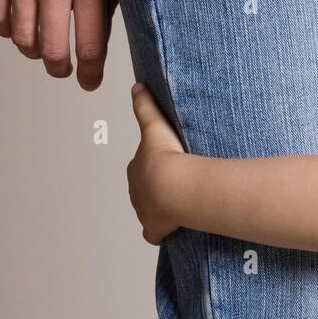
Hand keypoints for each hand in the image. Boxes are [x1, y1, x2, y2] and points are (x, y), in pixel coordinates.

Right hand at [0, 0, 117, 87]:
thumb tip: (103, 27)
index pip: (88, 44)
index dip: (89, 71)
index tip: (90, 80)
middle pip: (50, 49)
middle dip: (60, 67)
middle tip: (66, 69)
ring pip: (20, 36)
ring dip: (33, 50)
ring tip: (43, 49)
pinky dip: (6, 27)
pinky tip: (17, 27)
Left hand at [127, 83, 185, 244]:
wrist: (174, 185)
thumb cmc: (166, 156)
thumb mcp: (154, 126)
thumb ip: (145, 106)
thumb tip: (136, 86)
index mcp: (136, 169)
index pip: (142, 167)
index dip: (155, 166)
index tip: (170, 165)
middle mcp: (136, 191)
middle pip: (145, 190)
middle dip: (158, 188)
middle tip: (179, 183)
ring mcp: (144, 212)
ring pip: (151, 210)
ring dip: (162, 208)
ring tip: (181, 204)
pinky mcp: (154, 228)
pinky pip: (156, 232)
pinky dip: (162, 232)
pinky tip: (173, 228)